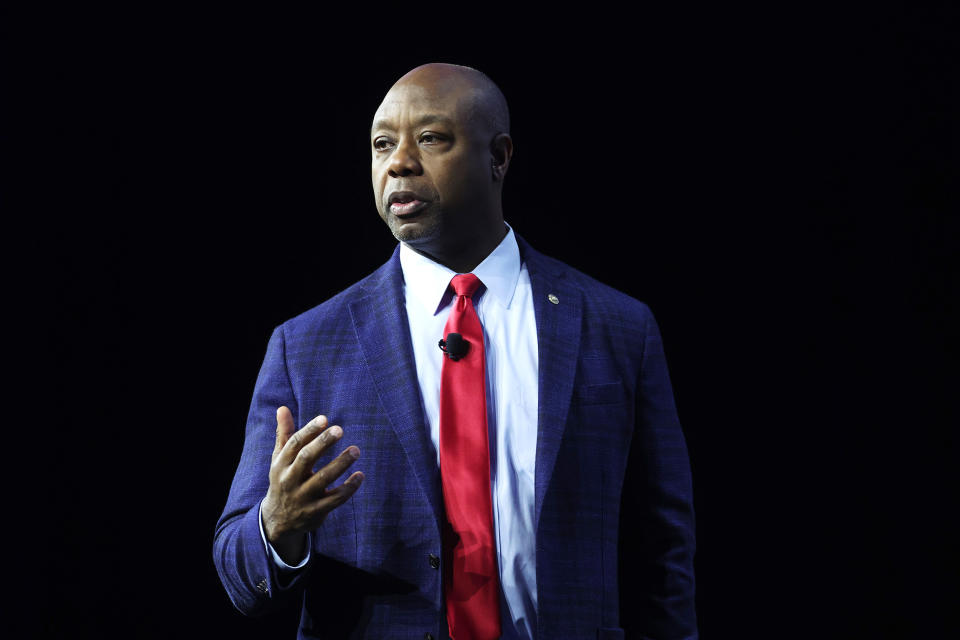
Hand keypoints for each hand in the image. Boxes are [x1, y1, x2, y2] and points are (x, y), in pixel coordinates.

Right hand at [261, 406, 363, 563]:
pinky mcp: (316, 511)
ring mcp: (303, 497)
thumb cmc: (283, 480)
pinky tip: (360, 475)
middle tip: (340, 429)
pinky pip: (335, 499)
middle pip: (306, 459)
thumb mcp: (279, 459)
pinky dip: (348, 488)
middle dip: (323, 443)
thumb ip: (284, 434)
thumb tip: (282, 408)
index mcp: (281, 464)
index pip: (294, 444)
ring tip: (356, 450)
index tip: (324, 419)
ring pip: (323, 479)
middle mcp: (290, 480)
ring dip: (340, 464)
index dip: (309, 431)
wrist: (278, 520)